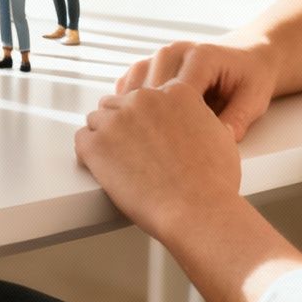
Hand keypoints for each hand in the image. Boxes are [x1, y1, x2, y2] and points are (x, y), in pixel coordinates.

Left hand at [75, 80, 242, 241]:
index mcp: (175, 92)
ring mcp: (117, 120)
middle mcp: (144, 99)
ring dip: (105, 137)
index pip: (148, 95)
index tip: (148, 136)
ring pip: (98, 119)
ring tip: (117, 162)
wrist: (197, 209)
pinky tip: (102, 168)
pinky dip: (89, 153)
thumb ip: (202, 119)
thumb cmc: (213, 182)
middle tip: (131, 152)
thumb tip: (197, 123)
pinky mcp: (97, 144)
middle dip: (124, 125)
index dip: (147, 118)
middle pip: (120, 103)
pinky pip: (81, 139)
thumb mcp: (220, 136)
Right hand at [116, 40, 280, 141]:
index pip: (177, 92)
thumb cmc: (250, 78)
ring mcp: (158, 57)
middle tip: (159, 155)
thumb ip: (236, 120)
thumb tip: (220, 144)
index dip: (175, 124)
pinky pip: (128, 86)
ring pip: (133, 88)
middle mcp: (174, 52)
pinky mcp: (148, 66)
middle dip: (153, 123)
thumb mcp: (253, 100)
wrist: (247, 57)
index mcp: (200, 56)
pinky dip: (128, 107)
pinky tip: (137, 129)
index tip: (178, 151)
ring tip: (145, 144)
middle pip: (150, 91)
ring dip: (136, 116)